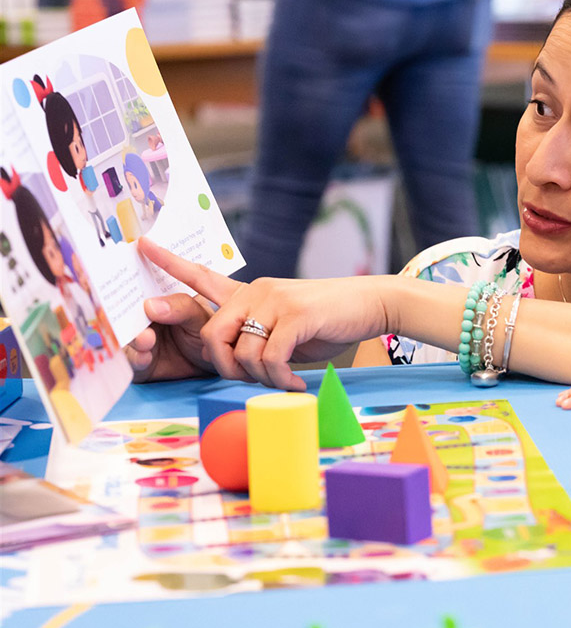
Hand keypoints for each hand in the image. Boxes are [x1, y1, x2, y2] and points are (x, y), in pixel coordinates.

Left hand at [137, 238, 388, 390]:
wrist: (370, 304)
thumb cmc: (329, 320)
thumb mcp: (287, 325)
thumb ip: (260, 335)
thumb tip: (244, 367)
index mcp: (251, 291)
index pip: (203, 275)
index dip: (170, 262)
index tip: (142, 244)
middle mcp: (257, 290)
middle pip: (211, 333)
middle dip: (224, 367)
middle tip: (249, 381)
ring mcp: (275, 301)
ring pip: (242, 352)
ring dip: (259, 378)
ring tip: (282, 382)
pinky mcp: (295, 316)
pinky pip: (269, 358)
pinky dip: (279, 379)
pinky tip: (295, 383)